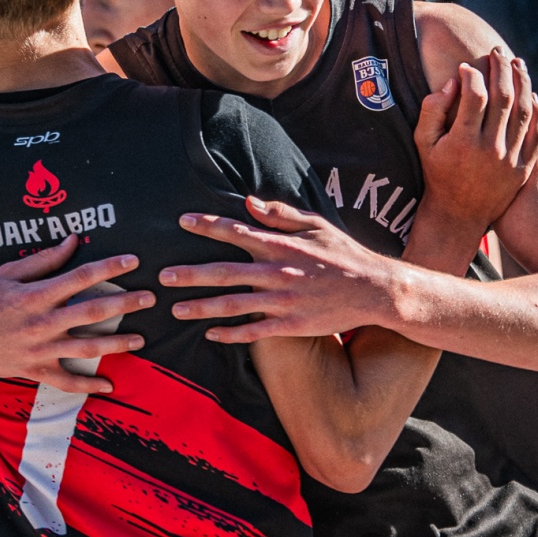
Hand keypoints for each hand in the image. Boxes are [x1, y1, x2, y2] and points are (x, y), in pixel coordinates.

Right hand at [0, 237, 150, 395]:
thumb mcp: (5, 273)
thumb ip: (43, 260)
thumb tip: (73, 241)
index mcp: (34, 294)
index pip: (79, 277)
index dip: (109, 267)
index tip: (133, 261)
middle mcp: (40, 322)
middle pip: (91, 311)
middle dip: (124, 303)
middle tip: (150, 297)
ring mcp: (38, 349)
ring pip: (86, 346)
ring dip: (117, 342)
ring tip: (141, 338)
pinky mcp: (34, 370)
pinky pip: (66, 381)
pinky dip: (88, 385)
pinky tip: (109, 385)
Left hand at [162, 198, 402, 342]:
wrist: (375, 290)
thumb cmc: (344, 254)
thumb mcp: (316, 225)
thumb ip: (280, 215)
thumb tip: (248, 202)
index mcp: (281, 245)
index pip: (236, 231)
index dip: (207, 225)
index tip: (182, 221)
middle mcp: (277, 272)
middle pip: (224, 272)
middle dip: (190, 274)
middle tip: (162, 276)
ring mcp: (283, 301)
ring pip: (232, 305)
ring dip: (200, 307)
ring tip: (175, 309)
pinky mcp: (290, 325)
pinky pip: (253, 332)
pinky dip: (229, 333)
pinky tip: (210, 333)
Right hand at [412, 49, 537, 241]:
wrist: (458, 214)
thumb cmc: (436, 173)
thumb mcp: (422, 143)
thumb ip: (432, 110)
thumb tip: (451, 82)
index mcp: (463, 142)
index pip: (475, 96)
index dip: (471, 75)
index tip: (466, 66)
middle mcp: (490, 150)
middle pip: (504, 97)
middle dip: (501, 69)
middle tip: (497, 52)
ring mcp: (511, 160)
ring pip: (524, 111)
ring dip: (523, 83)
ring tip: (517, 64)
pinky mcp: (524, 168)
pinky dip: (537, 111)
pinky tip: (531, 95)